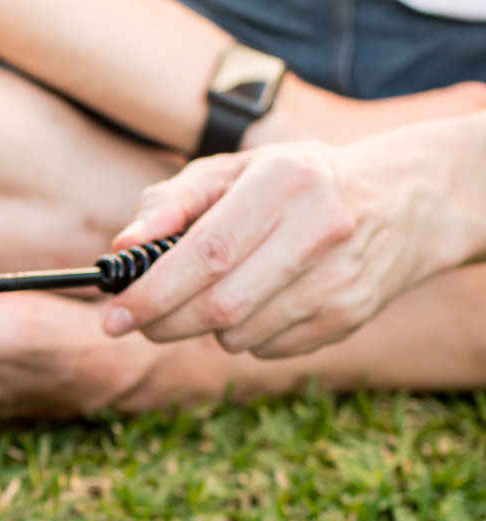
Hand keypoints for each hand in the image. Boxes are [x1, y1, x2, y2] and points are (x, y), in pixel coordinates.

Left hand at [103, 118, 485, 357]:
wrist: (406, 200)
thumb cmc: (296, 183)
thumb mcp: (235, 171)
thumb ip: (172, 202)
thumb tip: (122, 246)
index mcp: (285, 181)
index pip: (206, 254)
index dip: (152, 293)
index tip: (114, 315)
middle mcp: (320, 228)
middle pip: (219, 306)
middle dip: (164, 322)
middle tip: (138, 321)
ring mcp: (341, 278)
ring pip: (239, 335)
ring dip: (205, 328)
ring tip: (214, 294)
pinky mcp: (350, 315)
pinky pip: (267, 349)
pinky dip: (243, 337)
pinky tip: (260, 302)